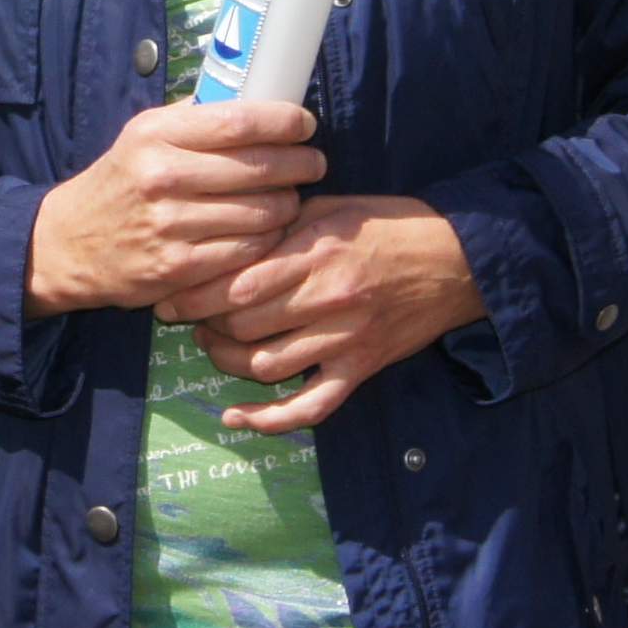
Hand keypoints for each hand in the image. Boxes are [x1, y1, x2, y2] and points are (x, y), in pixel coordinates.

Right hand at [27, 100, 325, 317]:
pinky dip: (268, 241)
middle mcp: (162, 177)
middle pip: (258, 168)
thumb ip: (193, 118)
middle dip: (300, 164)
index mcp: (156, 134)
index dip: (284, 122)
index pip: (238, 122)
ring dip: (287, 205)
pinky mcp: (177, 268)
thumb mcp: (142, 135)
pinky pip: (246, 252)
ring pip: (260, 213)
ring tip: (291, 198)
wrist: (68, 243)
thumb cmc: (120, 182)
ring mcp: (170, 226)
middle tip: (314, 162)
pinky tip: (269, 231)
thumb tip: (255, 95)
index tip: (305, 123)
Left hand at [156, 196, 485, 434]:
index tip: (170, 293)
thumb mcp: (332, 207)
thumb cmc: (389, 225)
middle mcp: (326, 299)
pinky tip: (237, 418)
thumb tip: (227, 232)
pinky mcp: (360, 368)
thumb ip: (281, 223)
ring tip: (214, 346)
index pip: (236, 282)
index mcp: (315, 252)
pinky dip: (270, 420)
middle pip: (242, 325)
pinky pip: (310, 407)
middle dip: (204, 325)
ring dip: (227, 362)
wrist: (456, 259)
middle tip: (188, 317)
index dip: (194, 293)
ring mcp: (344, 339)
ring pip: (265, 366)